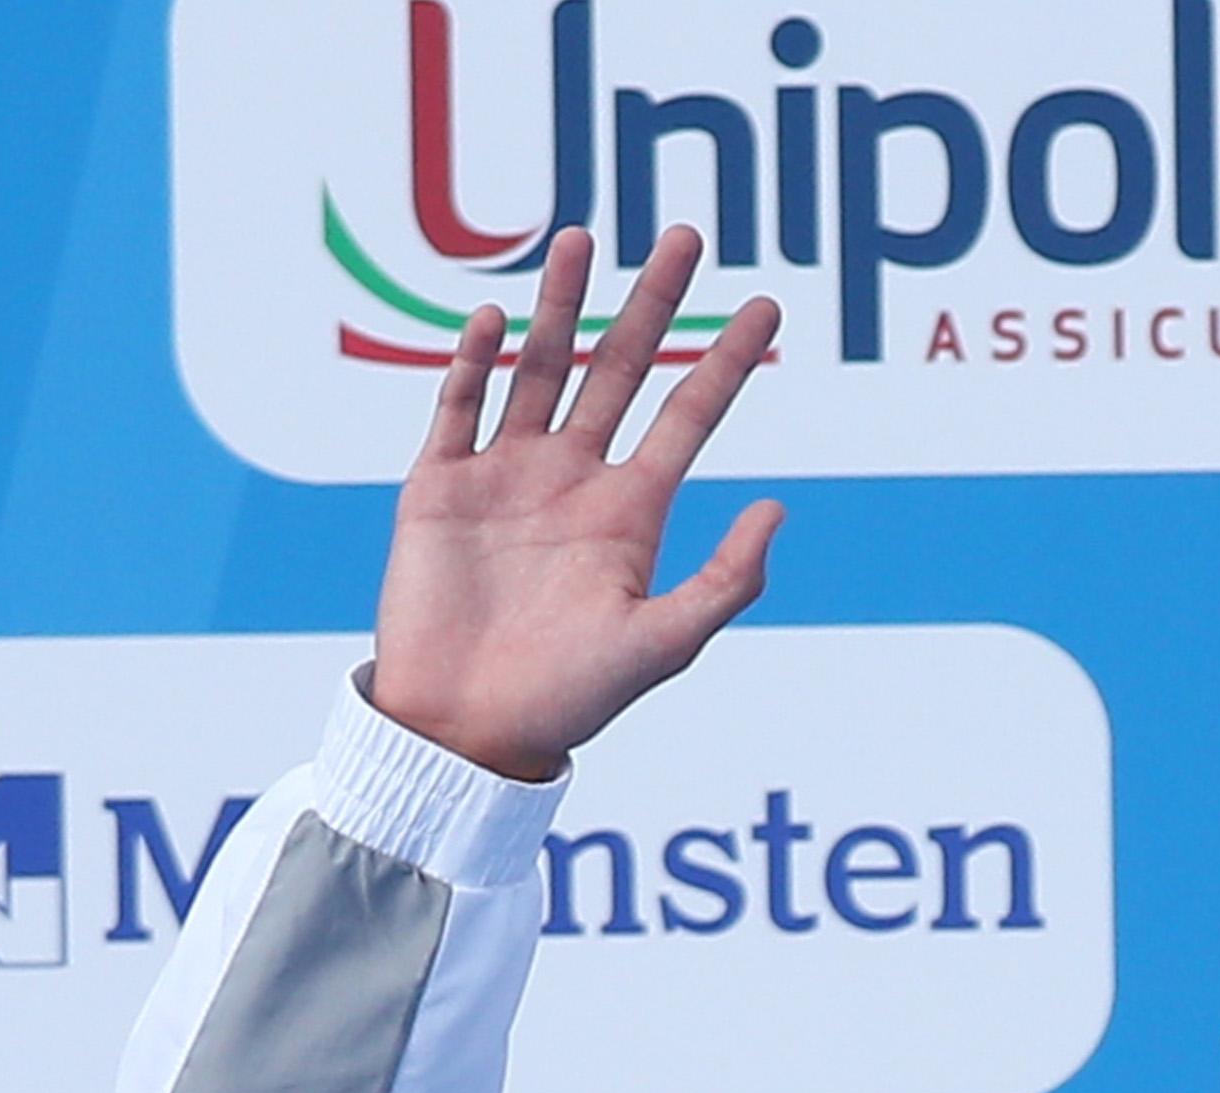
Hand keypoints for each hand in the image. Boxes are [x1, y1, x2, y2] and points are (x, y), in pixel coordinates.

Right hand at [370, 226, 783, 785]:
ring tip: (580, 239)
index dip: (728, 363)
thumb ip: (724, 583)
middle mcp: (573, 483)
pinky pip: (460, 405)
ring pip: (540, 368)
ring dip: (559, 305)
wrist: (464, 731)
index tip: (766, 306)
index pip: (689, 417)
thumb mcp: (660, 647)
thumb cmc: (567, 702)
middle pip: (621, 371)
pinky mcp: (441, 485)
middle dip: (653, 304)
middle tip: (685, 235)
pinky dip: (476, 360)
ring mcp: (506, 477)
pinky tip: (496, 317)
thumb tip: (779, 508)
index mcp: (630, 516)